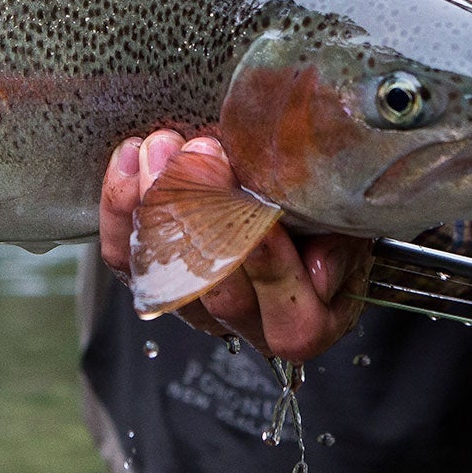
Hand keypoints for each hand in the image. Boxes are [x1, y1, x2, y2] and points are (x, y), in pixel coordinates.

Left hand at [100, 131, 371, 361]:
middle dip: (208, 218)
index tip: (263, 213)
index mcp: (307, 320)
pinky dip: (123, 206)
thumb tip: (314, 253)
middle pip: (219, 293)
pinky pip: (127, 256)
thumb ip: (339, 236)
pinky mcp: (154, 280)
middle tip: (203, 154)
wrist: (286, 203)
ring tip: (162, 148)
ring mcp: (195, 307)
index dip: (274, 267)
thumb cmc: (323, 215)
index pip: (291, 315)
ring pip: (164, 273)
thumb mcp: (348, 222)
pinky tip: (130, 159)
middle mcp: (248, 325)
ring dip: (160, 203)